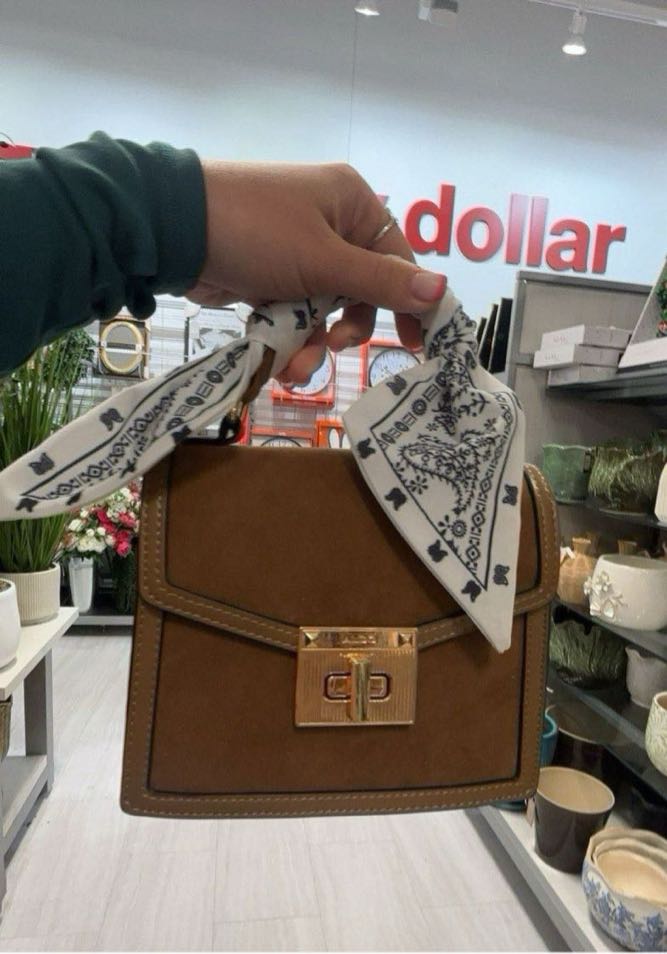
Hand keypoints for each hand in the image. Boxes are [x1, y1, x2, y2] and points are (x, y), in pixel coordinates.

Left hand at [187, 161, 445, 382]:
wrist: (172, 229)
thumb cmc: (257, 233)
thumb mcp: (324, 261)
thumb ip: (381, 282)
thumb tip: (443, 291)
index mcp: (353, 205)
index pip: (397, 259)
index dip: (409, 303)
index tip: (415, 344)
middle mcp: (330, 224)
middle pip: (360, 291)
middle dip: (346, 329)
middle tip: (335, 348)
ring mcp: (296, 250)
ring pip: (324, 309)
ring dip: (313, 343)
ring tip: (293, 369)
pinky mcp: (269, 274)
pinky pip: (294, 313)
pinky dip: (289, 337)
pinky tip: (277, 362)